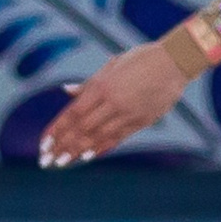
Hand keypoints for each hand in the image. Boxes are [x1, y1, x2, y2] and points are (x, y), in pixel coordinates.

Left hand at [37, 42, 190, 165]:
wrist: (176, 61)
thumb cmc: (142, 59)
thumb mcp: (112, 65)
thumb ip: (89, 82)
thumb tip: (66, 90)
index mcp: (102, 86)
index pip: (73, 113)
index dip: (57, 130)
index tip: (43, 144)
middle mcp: (113, 101)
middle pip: (82, 128)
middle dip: (63, 145)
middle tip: (47, 160)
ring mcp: (128, 112)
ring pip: (99, 135)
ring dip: (78, 151)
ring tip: (63, 163)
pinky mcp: (143, 120)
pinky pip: (119, 136)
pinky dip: (103, 146)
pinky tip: (90, 156)